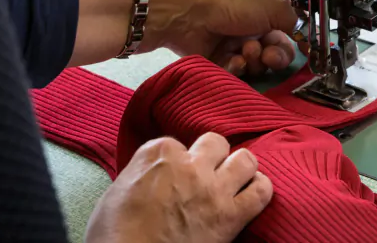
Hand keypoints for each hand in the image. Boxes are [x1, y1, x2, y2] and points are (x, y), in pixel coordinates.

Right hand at [86, 133, 272, 242]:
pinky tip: (251, 194)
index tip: (172, 177)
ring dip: (240, 169)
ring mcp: (213, 189)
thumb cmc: (115, 233)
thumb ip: (144, 171)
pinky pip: (261, 191)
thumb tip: (155, 174)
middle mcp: (190, 164)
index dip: (178, 161)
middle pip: (215, 143)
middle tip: (205, 175)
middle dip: (212, 157)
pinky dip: (259, 190)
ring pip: (246, 159)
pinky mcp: (230, 216)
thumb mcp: (119, 188)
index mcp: (158, 154)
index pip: (177, 143)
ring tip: (232, 181)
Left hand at [145, 0, 298, 76]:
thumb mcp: (274, 3)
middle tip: (266, 53)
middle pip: (275, 53)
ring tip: (244, 50)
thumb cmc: (231, 1)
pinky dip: (236, 68)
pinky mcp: (219, 61)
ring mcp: (235, 45)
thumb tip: (307, 36)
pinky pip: (236, 73)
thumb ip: (296, 21)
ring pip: (257, 66)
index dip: (293, 43)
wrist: (188, 12)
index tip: (299, 52)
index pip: (289, 33)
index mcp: (266, 9)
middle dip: (274, 56)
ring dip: (254, 60)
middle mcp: (252, 27)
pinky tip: (231, 59)